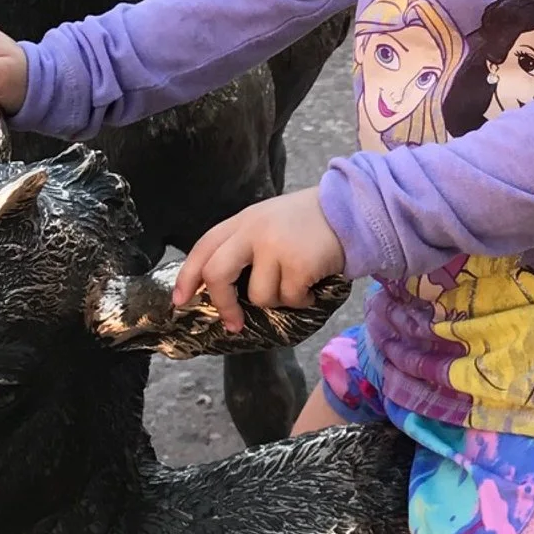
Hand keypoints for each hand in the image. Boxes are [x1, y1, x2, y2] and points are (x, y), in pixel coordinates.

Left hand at [172, 188, 346, 333]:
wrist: (352, 209)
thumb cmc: (309, 222)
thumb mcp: (269, 222)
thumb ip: (245, 245)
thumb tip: (223, 290)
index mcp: (242, 221)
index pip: (204, 248)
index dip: (187, 276)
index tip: (181, 301)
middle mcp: (253, 231)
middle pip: (217, 274)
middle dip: (222, 304)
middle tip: (233, 323)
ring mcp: (275, 247)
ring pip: (259, 296)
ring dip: (279, 300)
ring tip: (297, 285)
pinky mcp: (298, 264)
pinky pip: (290, 299)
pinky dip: (302, 300)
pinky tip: (314, 286)